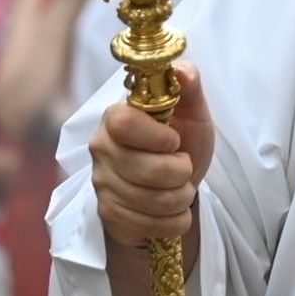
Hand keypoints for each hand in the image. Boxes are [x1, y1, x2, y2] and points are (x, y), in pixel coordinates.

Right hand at [90, 61, 213, 247]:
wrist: (177, 185)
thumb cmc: (184, 142)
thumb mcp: (194, 112)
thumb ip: (189, 86)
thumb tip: (183, 69)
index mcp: (117, 116)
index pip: (123, 123)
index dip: (157, 137)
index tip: (175, 140)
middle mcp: (101, 148)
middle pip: (143, 169)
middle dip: (180, 173)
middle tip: (185, 167)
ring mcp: (100, 184)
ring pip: (149, 201)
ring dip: (180, 198)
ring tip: (182, 188)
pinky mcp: (107, 214)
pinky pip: (147, 226)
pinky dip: (173, 222)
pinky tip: (174, 211)